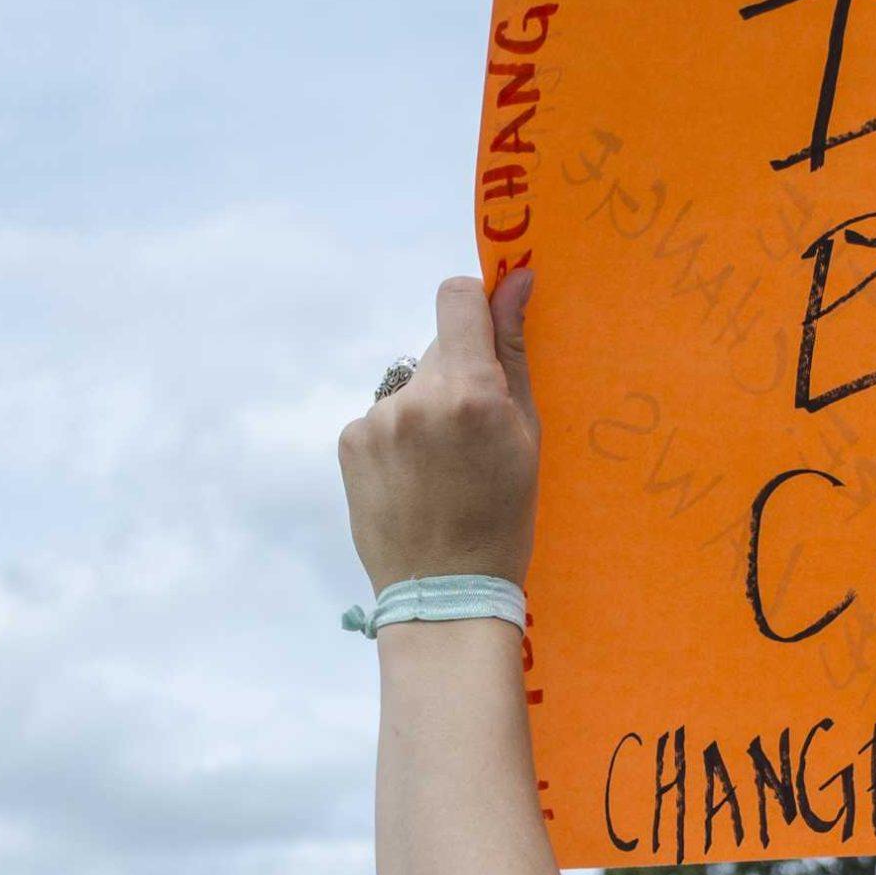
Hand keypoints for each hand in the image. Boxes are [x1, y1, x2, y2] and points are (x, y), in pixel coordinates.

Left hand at [338, 274, 538, 592]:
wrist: (443, 594)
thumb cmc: (502, 520)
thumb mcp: (526, 438)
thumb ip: (514, 355)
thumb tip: (515, 280)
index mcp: (470, 393)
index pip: (456, 298)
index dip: (474, 307)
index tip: (486, 332)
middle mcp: (416, 398)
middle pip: (438, 350)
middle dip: (459, 376)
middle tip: (473, 437)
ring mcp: (375, 420)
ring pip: (411, 388)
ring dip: (427, 411)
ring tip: (441, 470)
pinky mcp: (349, 441)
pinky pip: (383, 419)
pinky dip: (399, 439)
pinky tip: (413, 481)